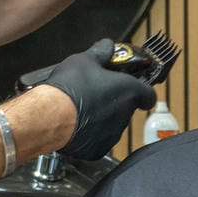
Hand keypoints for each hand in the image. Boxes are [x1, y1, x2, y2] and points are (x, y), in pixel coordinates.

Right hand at [22, 40, 156, 158]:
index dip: (141, 90)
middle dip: (115, 101)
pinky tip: (76, 123)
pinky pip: (98, 140)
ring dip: (103, 117)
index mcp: (129, 92)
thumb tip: (108, 46)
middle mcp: (125, 116)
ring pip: (113, 124)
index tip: (132, 85)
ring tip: (82, 107)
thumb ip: (101, 52)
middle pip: (126, 108)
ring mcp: (112, 135)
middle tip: (97, 92)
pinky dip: (91, 133)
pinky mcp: (98, 150)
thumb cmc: (69, 87)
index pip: (148, 95)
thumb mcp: (85, 60)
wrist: (49, 117)